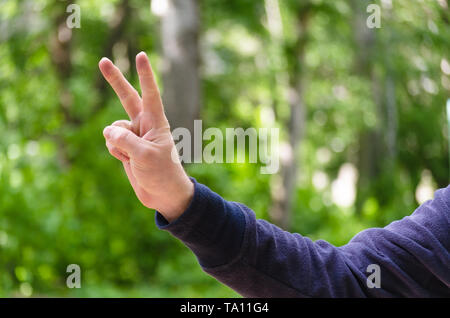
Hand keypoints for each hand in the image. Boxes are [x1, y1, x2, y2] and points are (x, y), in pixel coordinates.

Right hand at [99, 52, 193, 221]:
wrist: (163, 194)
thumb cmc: (162, 173)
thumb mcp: (144, 156)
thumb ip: (125, 140)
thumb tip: (107, 130)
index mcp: (156, 122)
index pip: (150, 93)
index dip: (145, 75)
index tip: (140, 56)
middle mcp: (144, 124)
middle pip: (127, 97)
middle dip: (115, 80)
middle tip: (102, 60)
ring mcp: (134, 135)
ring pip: (113, 128)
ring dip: (117, 142)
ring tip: (131, 156)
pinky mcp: (126, 147)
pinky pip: (111, 142)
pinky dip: (114, 150)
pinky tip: (126, 159)